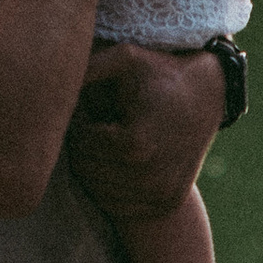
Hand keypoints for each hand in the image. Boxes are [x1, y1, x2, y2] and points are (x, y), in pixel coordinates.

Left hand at [64, 43, 224, 222]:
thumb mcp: (126, 58)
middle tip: (99, 122)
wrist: (209, 95)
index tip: (90, 107)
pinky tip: (121, 160)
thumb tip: (53, 75)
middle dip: (85, 145)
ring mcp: (161, 194)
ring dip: (96, 166)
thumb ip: (88, 66)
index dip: (78, 124)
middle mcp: (151, 176)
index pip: (81, 144)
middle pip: (88, 170)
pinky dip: (111, 186)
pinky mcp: (166, 203)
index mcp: (136, 143)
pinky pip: (118, 205)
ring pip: (99, 190)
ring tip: (110, 138)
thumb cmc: (161, 72)